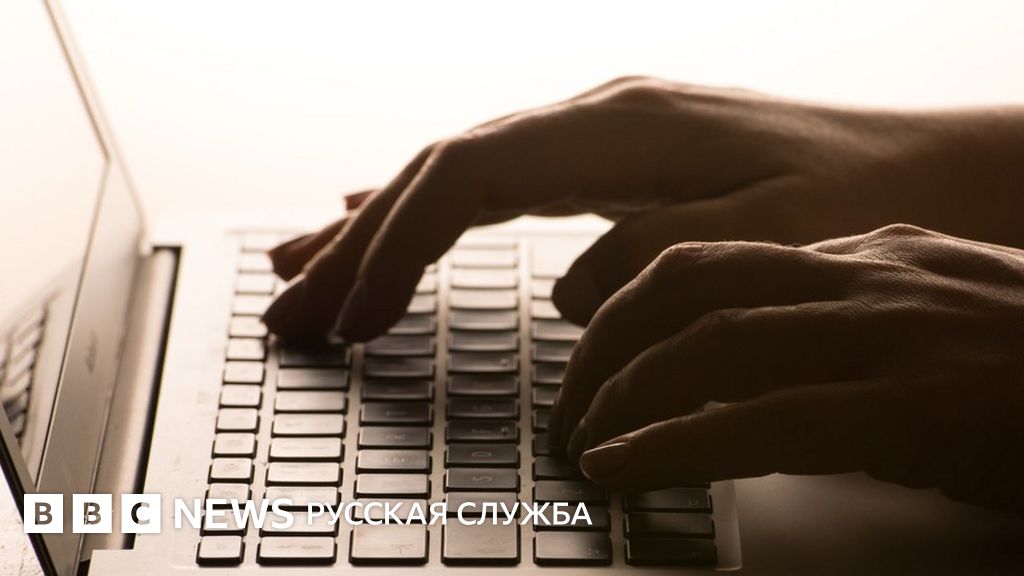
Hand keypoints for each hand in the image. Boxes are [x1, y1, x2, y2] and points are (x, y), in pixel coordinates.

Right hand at [261, 76, 1022, 341]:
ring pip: (458, 172)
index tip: (353, 319)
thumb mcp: (762, 238)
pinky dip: (433, 211)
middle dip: (357, 241)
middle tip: (290, 304)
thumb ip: (652, 257)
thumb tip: (568, 292)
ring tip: (308, 267)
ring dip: (379, 224)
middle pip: (438, 169)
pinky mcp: (612, 156)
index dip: (392, 247)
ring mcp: (599, 131)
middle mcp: (595, 114)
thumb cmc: (858, 201)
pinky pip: (496, 181)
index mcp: (619, 129)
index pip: (462, 180)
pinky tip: (390, 219)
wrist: (928, 167)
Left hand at [551, 224, 1023, 513]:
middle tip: (570, 405)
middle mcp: (866, 278)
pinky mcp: (911, 408)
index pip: (711, 261)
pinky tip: (627, 467)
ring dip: (624, 396)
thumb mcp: (931, 316)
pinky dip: (675, 444)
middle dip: (606, 347)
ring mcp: (889, 336)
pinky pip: (759, 420)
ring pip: (710, 346)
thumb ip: (843, 320)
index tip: (595, 354)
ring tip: (584, 441)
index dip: (632, 309)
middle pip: (688, 289)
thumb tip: (749, 353)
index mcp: (866, 254)